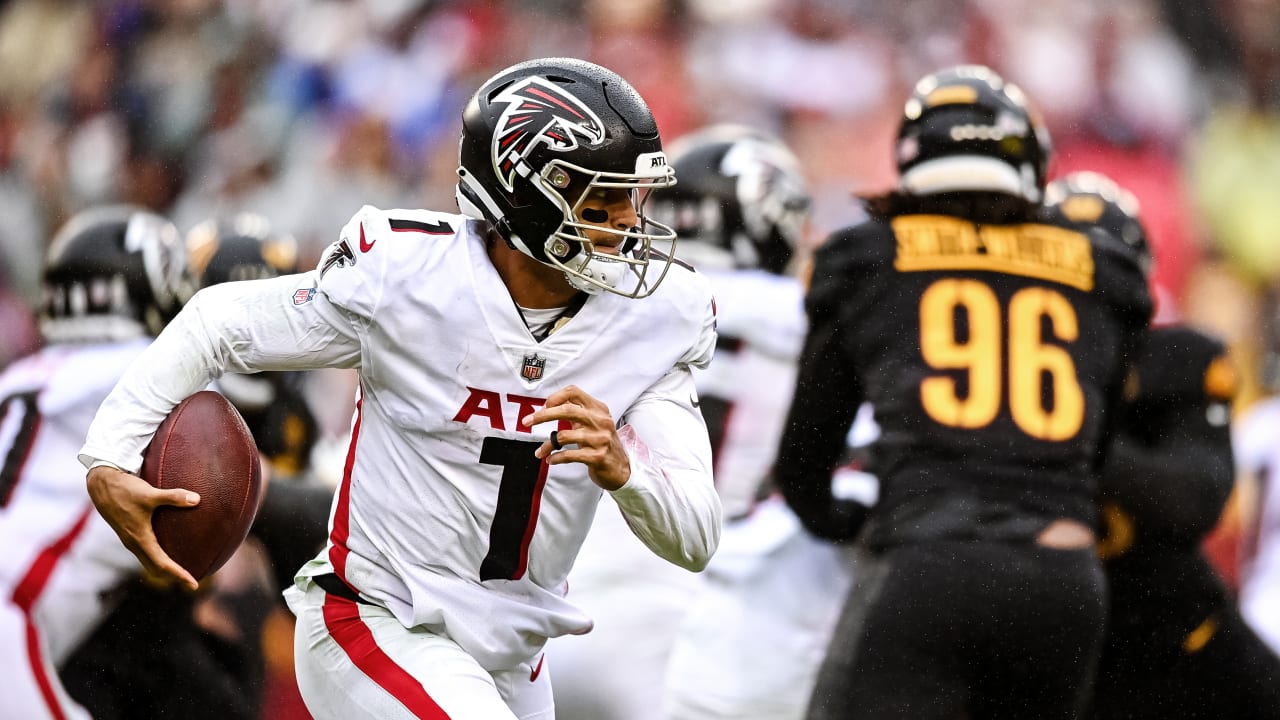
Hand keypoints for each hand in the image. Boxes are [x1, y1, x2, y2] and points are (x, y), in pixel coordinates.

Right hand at [86, 465, 200, 589]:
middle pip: (155, 568)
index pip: (162, 564)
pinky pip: (146, 552)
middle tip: (192, 584)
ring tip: (184, 570)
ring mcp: (130, 539)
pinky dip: (159, 557)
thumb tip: (198, 499)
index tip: (193, 585)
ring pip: (149, 561)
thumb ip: (174, 497)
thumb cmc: (124, 489)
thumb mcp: (150, 493)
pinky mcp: (129, 532)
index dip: (178, 575)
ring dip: (165, 569)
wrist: (101, 483)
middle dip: (173, 577)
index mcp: (139, 539)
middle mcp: (134, 543)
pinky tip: (171, 548)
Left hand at [522, 385, 630, 490]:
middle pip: (567, 410)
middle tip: (527, 421)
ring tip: (540, 451)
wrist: (621, 469)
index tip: (543, 406)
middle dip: (543, 415)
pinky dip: (556, 457)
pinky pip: (569, 455)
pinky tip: (551, 459)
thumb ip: (577, 412)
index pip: (574, 392)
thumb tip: (549, 405)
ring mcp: (600, 439)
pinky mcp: (597, 456)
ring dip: (547, 445)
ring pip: (564, 436)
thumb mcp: (594, 423)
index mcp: (598, 409)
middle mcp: (600, 421)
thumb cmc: (602, 444)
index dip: (555, 397)